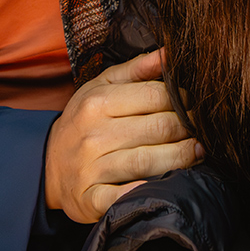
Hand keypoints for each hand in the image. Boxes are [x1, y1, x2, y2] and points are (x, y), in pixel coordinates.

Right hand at [45, 49, 201, 223]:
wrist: (46, 164)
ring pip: (149, 161)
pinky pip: (124, 196)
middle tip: (203, 129)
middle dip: (188, 128)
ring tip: (199, 152)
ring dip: (182, 158)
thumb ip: (136, 70)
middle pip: (158, 128)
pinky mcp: (90, 199)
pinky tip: (168, 184)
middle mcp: (93, 135)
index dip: (183, 99)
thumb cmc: (83, 122)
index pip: (155, 95)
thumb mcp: (100, 87)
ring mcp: (91, 169)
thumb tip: (169, 52)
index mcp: (98, 102)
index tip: (194, 105)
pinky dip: (147, 191)